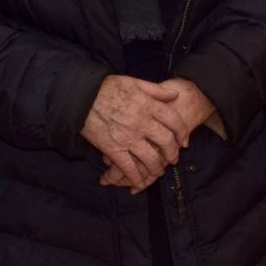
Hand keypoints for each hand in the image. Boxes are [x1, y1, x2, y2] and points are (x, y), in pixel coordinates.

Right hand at [95, 79, 217, 191]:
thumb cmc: (107, 87)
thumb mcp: (134, 82)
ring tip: (159, 171)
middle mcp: (142, 123)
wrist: (81, 98)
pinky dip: (136, 178)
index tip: (184, 140)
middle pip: (166, 142)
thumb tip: (174, 95)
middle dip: (173, 153)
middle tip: (174, 158)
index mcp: (148, 105)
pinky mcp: (113, 149)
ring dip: (158, 168)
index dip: (182, 133)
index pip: (174, 121)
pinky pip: (129, 168)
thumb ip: (156, 90)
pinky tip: (140, 183)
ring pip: (151, 158)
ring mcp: (128, 137)